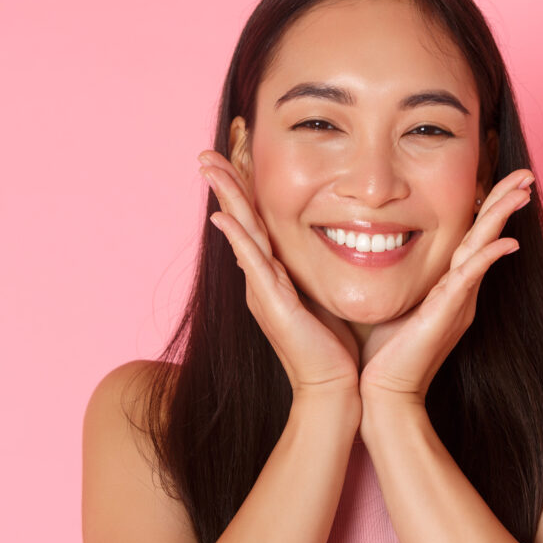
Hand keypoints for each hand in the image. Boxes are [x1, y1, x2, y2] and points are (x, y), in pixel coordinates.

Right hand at [198, 150, 360, 398]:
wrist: (334, 389)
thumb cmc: (336, 347)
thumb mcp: (324, 296)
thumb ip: (316, 272)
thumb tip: (328, 247)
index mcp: (274, 275)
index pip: (255, 222)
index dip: (244, 190)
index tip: (234, 157)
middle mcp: (262, 279)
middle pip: (240, 221)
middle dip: (225, 185)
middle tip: (205, 153)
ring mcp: (264, 291)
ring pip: (241, 233)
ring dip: (225, 198)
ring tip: (208, 168)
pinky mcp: (273, 304)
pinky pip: (253, 264)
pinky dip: (237, 239)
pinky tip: (223, 217)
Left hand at [357, 169, 533, 405]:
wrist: (382, 393)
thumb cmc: (383, 353)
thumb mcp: (395, 303)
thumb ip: (402, 279)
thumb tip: (380, 249)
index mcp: (449, 287)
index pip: (471, 238)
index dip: (486, 208)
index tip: (496, 179)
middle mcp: (460, 292)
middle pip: (485, 236)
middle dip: (504, 202)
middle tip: (527, 175)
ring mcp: (457, 302)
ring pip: (483, 249)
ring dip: (501, 218)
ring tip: (523, 191)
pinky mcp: (447, 314)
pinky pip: (470, 279)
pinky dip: (487, 258)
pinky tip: (506, 242)